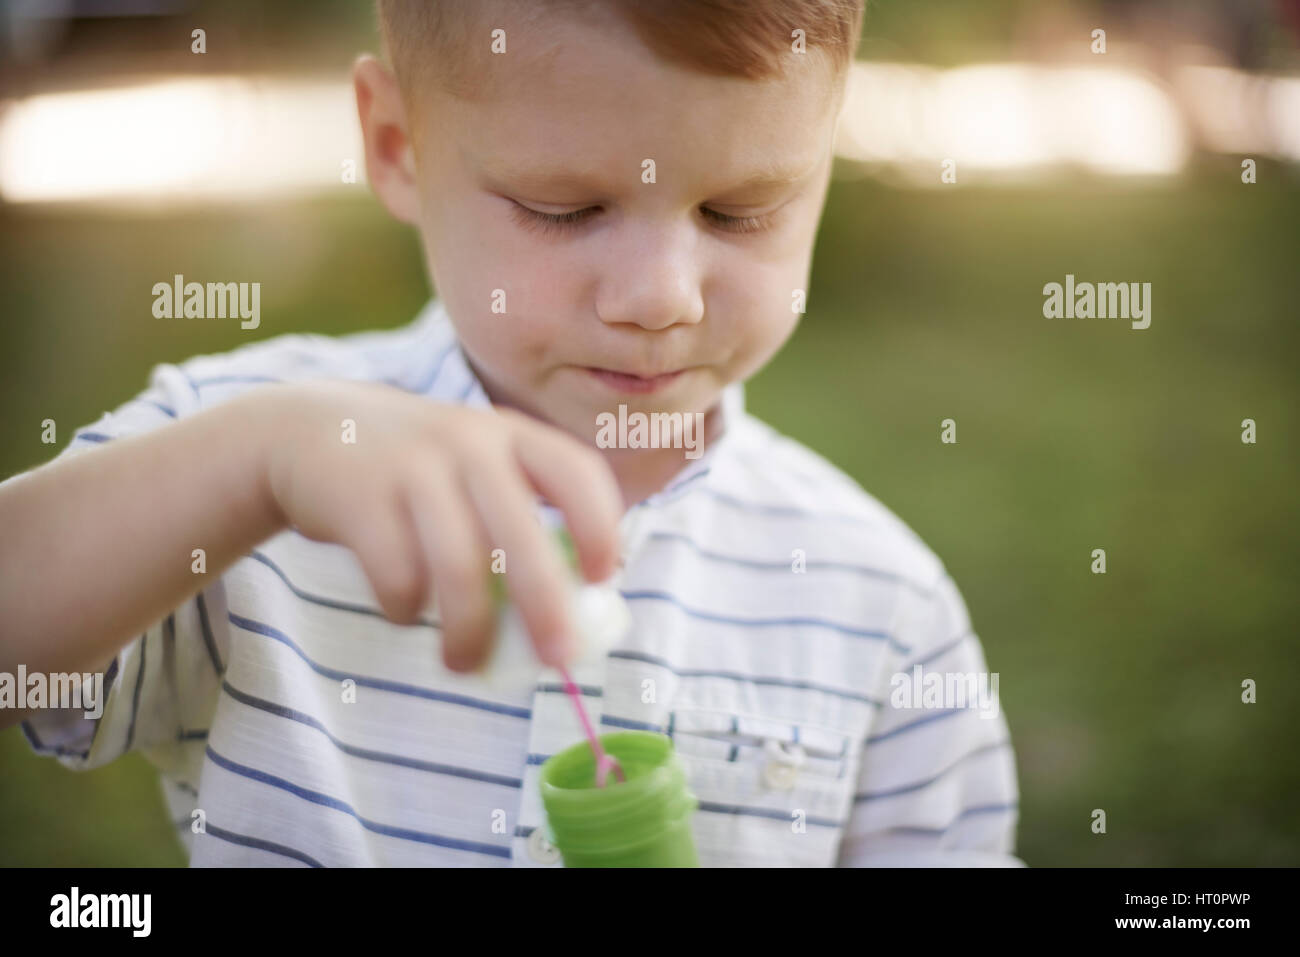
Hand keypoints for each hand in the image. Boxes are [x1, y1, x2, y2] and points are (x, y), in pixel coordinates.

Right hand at [259, 380, 622, 670]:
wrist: (309, 430)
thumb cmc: (418, 470)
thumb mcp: (474, 465)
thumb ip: (518, 517)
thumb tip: (569, 614)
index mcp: (511, 435)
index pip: (576, 472)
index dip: (600, 526)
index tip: (604, 578)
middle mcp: (468, 442)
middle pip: (520, 534)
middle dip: (545, 604)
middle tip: (558, 659)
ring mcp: (412, 466)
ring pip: (458, 567)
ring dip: (468, 631)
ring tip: (463, 664)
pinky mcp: (360, 498)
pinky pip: (398, 576)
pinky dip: (406, 609)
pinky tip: (404, 610)